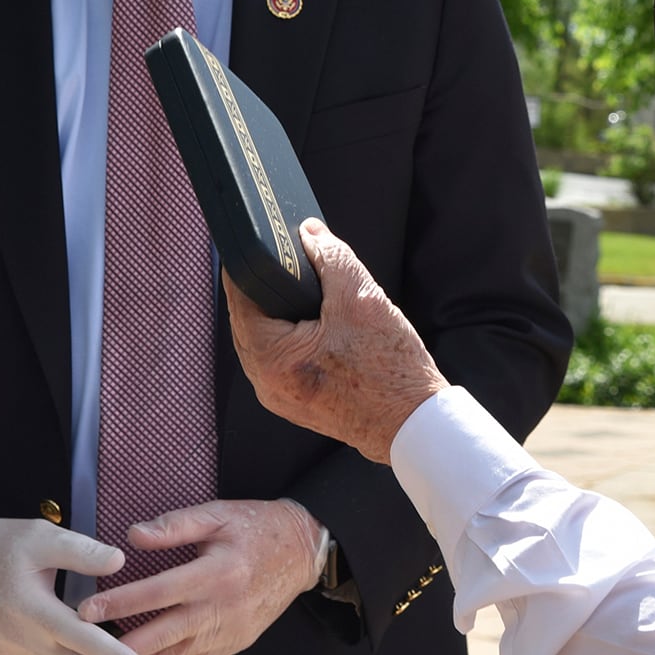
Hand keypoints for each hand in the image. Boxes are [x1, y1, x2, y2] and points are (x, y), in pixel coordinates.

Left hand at [77, 497, 322, 654]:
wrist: (303, 553)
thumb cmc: (256, 528)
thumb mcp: (218, 514)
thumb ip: (175, 524)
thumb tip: (132, 536)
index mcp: (217, 572)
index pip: (159, 591)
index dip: (120, 603)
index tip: (85, 611)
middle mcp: (223, 608)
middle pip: (164, 635)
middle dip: (121, 652)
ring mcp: (230, 631)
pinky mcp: (235, 644)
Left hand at [225, 218, 447, 461]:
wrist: (413, 423)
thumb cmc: (389, 369)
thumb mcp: (361, 297)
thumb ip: (330, 256)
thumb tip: (308, 231)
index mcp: (270, 358)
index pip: (241, 296)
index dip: (249, 263)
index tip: (260, 242)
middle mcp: (264, 382)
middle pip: (250, 319)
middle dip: (269, 288)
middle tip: (289, 263)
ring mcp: (279, 396)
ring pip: (266, 340)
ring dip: (282, 315)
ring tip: (308, 293)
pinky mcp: (296, 403)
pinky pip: (281, 360)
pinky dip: (293, 338)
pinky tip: (318, 325)